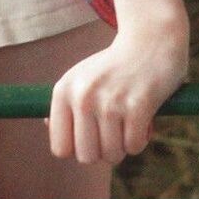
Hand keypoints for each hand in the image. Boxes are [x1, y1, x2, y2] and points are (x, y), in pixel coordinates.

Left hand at [47, 17, 188, 165]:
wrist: (151, 41)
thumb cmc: (114, 67)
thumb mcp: (81, 77)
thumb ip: (65, 103)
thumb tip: (46, 125)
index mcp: (63, 90)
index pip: (60, 148)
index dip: (78, 148)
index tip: (91, 136)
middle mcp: (82, 96)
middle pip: (86, 157)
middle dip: (103, 151)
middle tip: (113, 130)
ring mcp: (109, 102)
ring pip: (112, 155)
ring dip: (124, 146)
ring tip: (127, 122)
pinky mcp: (137, 106)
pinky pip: (134, 147)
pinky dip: (141, 139)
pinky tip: (142, 119)